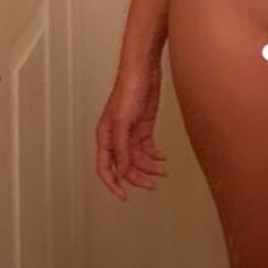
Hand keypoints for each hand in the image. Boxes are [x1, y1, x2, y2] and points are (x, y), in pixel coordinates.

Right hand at [95, 61, 167, 200]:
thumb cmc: (128, 90)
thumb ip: (122, 148)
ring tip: (162, 171)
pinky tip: (162, 158)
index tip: (124, 197)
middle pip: (125, 166)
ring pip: (138, 158)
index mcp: (105, 137)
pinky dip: (154, 155)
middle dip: (138, 177)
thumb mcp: (123, 122)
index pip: (105, 168)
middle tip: (153, 185)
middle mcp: (117, 137)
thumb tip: (123, 171)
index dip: (113, 184)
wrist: (144, 70)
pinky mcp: (144, 126)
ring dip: (149, 167)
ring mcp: (131, 132)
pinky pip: (147, 147)